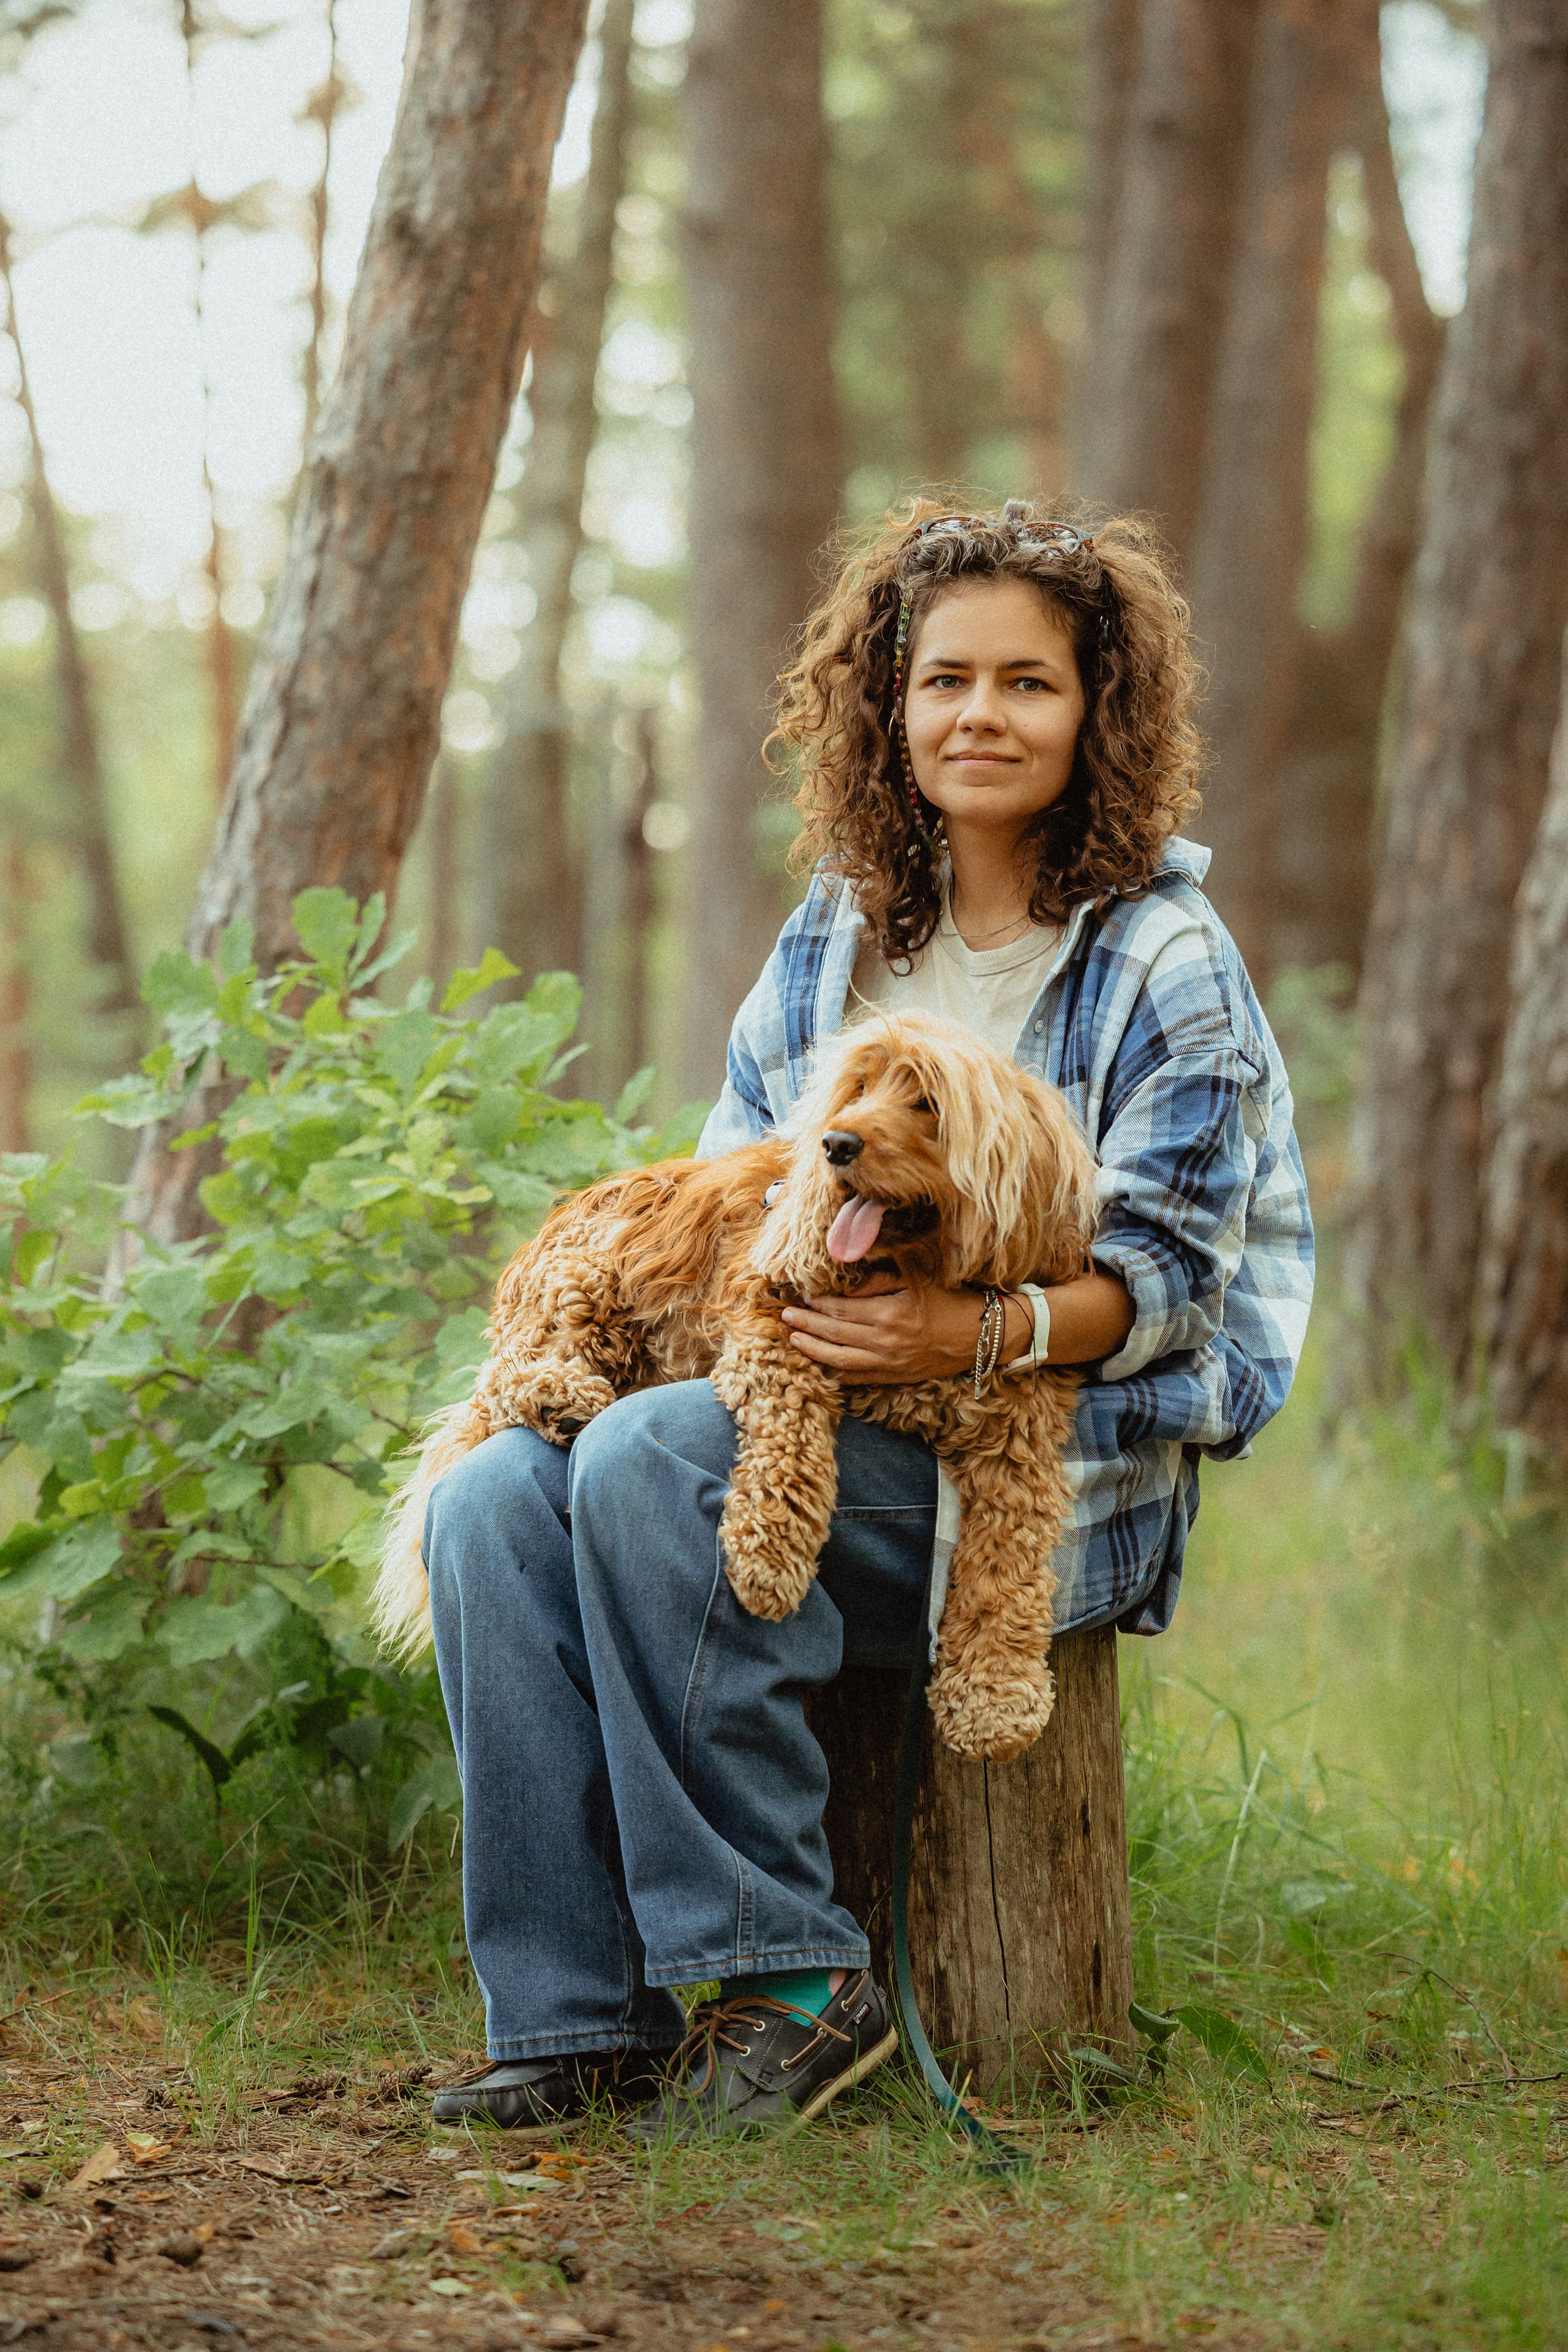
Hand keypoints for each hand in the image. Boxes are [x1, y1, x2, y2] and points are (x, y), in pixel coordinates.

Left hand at [781, 1267, 1135, 1381]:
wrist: (990, 1334)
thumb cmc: (957, 1298)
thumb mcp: (921, 1276)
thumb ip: (882, 1275)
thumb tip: (848, 1270)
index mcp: (891, 1315)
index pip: (841, 1309)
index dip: (817, 1302)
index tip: (798, 1292)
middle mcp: (887, 1344)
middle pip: (835, 1335)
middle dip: (807, 1325)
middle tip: (785, 1316)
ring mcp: (893, 1365)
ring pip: (842, 1361)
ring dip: (815, 1350)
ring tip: (795, 1340)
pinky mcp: (901, 1377)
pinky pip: (862, 1381)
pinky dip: (839, 1376)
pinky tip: (824, 1369)